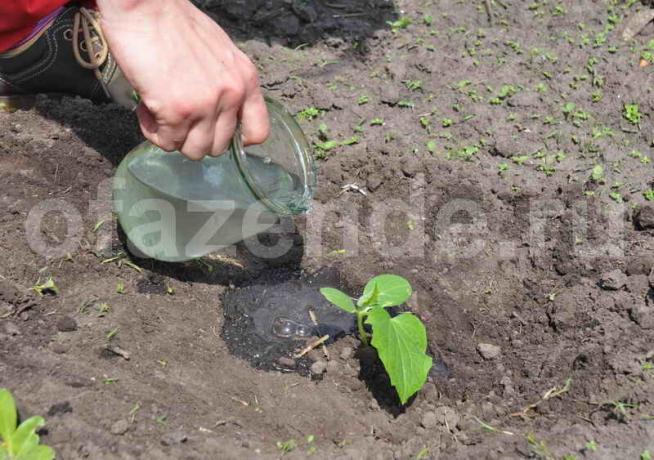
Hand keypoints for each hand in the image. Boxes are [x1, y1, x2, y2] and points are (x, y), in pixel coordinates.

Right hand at [97, 0, 269, 159]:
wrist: (144, 5)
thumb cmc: (174, 24)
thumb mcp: (218, 53)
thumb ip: (225, 83)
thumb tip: (218, 112)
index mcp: (245, 80)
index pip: (258, 132)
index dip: (236, 139)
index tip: (216, 131)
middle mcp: (231, 95)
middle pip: (219, 147)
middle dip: (194, 137)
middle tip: (176, 116)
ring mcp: (206, 106)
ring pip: (193, 150)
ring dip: (173, 137)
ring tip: (159, 111)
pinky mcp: (178, 112)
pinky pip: (167, 142)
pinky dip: (153, 131)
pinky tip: (146, 109)